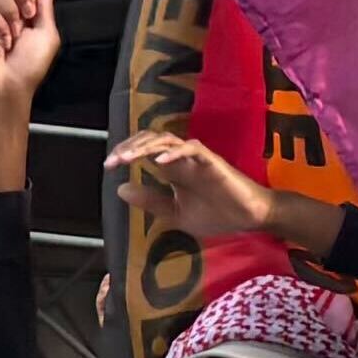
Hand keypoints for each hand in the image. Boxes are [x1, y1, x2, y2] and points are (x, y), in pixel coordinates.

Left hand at [109, 129, 300, 248]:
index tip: (108, 166)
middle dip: (129, 146)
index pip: (144, 149)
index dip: (125, 153)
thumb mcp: (176, 214)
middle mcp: (181, 158)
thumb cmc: (217, 214)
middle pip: (150, 139)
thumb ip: (151, 201)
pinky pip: (191, 149)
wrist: (249, 218)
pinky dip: (174, 152)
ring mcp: (196, 157)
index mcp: (172, 168)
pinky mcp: (211, 161)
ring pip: (166, 140)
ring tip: (127, 158)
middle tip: (112, 161)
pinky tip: (158, 161)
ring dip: (145, 146)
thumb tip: (120, 189)